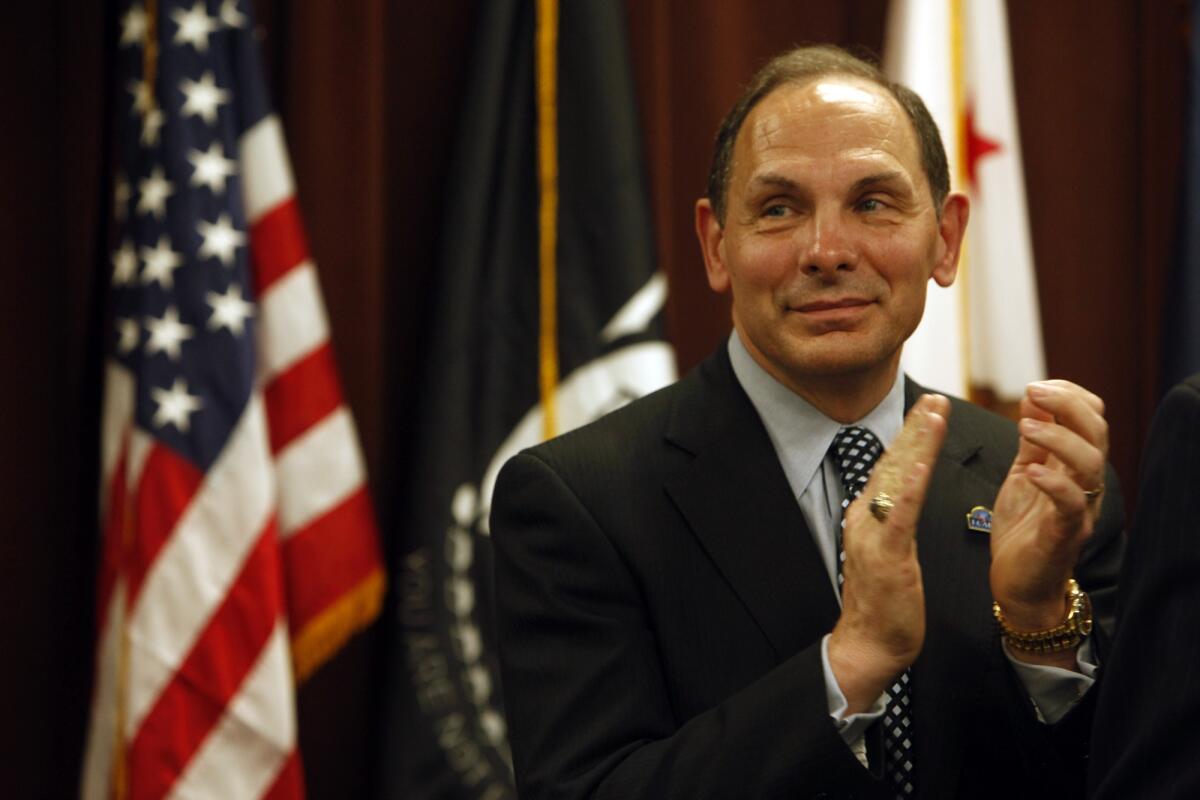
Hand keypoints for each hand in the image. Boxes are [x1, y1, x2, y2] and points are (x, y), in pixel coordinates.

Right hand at [828, 394, 949, 713]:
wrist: (869, 643)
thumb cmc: (885, 603)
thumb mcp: (890, 551)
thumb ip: (893, 520)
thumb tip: (902, 496)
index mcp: (867, 516)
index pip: (891, 467)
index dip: (910, 435)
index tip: (928, 408)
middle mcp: (865, 517)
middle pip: (893, 463)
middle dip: (915, 427)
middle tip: (934, 396)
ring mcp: (872, 534)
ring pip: (897, 479)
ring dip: (916, 444)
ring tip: (933, 414)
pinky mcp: (886, 555)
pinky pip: (898, 515)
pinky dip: (908, 487)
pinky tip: (919, 464)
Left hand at [989, 381, 1107, 665]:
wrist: (1019, 583)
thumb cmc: (1023, 528)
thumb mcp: (1024, 474)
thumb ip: (1032, 442)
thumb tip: (1033, 399)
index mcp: (1074, 465)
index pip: (1091, 417)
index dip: (1069, 395)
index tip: (1037, 386)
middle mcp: (1084, 484)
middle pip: (1097, 432)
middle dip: (1067, 404)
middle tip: (1033, 392)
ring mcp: (1079, 509)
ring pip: (1090, 463)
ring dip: (1058, 437)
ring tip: (1025, 426)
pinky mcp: (1064, 534)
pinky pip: (1070, 504)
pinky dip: (1052, 482)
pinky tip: (1030, 470)